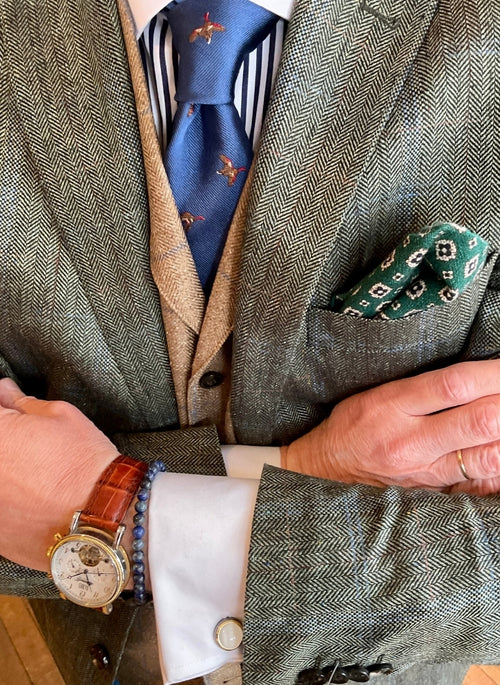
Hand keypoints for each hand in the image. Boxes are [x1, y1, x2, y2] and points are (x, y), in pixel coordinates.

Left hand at [0, 378, 118, 569]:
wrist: (99, 515)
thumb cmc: (83, 462)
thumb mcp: (61, 416)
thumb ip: (23, 402)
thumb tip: (5, 392)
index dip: (7, 411)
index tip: (13, 412)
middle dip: (9, 440)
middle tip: (29, 444)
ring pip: (0, 475)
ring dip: (10, 470)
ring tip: (34, 472)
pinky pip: (2, 503)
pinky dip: (12, 497)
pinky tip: (32, 495)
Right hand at [282, 360, 499, 494]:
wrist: (327, 468)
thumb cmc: (354, 423)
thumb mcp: (381, 392)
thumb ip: (427, 387)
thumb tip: (479, 380)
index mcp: (393, 405)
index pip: (454, 385)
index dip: (492, 374)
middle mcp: (411, 441)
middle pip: (479, 420)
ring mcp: (424, 473)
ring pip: (487, 457)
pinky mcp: (432, 494)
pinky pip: (480, 486)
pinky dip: (499, 470)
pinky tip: (499, 450)